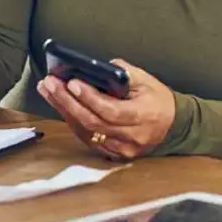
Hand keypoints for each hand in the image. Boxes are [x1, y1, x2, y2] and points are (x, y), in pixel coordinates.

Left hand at [36, 59, 174, 160]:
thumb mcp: (146, 80)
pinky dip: (72, 121)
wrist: (174, 125)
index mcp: (142, 116)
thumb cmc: (158, 99)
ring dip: (63, 110)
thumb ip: (122, 72)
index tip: (72, 82)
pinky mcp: (114, 154)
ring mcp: (122, 149)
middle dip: (67, 101)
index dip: (89, 97)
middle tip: (49, 83)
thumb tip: (95, 67)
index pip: (110, 110)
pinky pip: (88, 139)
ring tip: (47, 90)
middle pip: (93, 122)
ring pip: (86, 132)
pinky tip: (60, 105)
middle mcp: (131, 136)